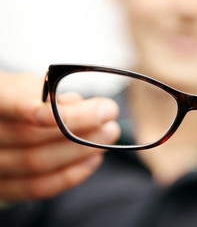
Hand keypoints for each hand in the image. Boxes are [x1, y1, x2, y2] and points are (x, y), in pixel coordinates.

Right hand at [0, 72, 120, 201]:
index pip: (12, 105)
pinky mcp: (5, 186)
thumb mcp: (28, 86)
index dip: (45, 111)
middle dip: (79, 125)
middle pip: (32, 136)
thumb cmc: (16, 98)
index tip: (84, 106)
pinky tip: (93, 158)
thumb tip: (78, 104)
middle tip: (110, 116)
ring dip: (80, 151)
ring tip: (108, 135)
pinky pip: (39, 187)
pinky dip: (71, 174)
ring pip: (38, 163)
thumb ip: (50, 93)